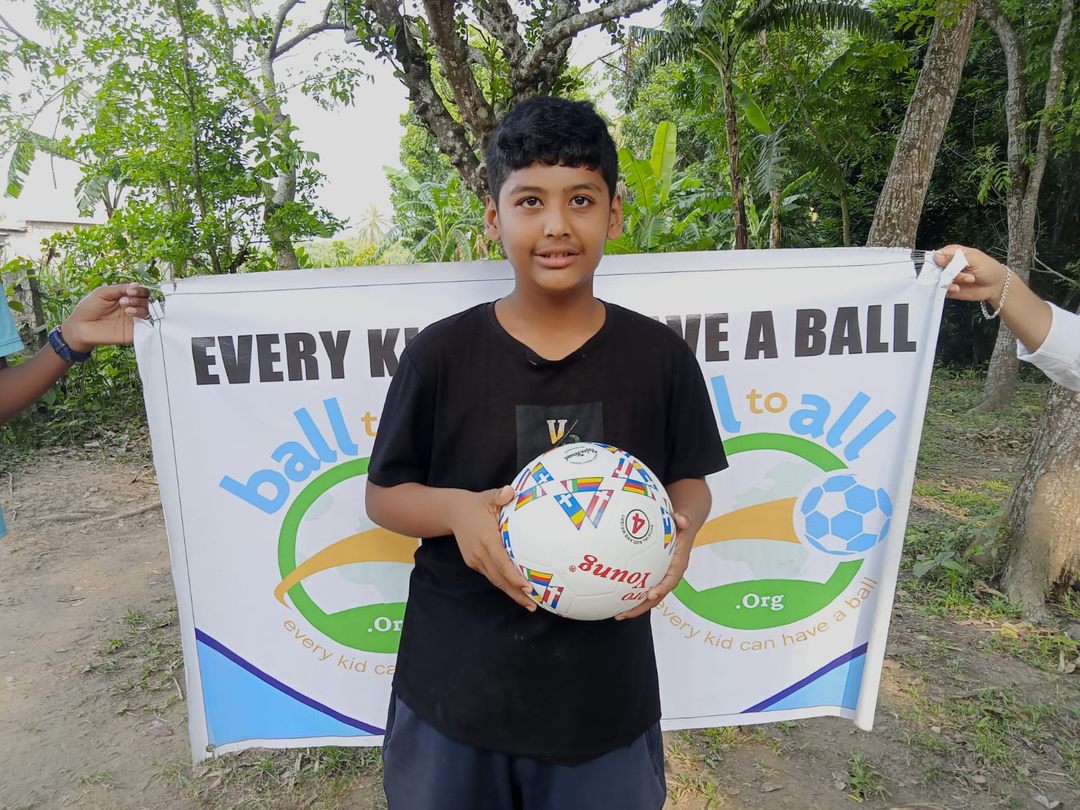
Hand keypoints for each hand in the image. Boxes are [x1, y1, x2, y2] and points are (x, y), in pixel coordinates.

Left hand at [60, 283, 151, 353]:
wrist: (80, 327)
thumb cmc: (88, 308)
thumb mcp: (102, 292)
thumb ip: (119, 288)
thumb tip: (138, 284)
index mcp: (125, 297)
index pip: (141, 292)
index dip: (139, 290)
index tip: (130, 291)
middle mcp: (131, 308)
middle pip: (147, 300)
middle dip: (138, 298)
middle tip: (123, 301)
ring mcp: (133, 321)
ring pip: (148, 311)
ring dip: (139, 307)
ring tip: (126, 310)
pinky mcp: (133, 333)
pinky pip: (147, 326)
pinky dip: (143, 319)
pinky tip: (131, 315)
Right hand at [449, 485, 536, 610]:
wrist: (452, 512)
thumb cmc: (476, 504)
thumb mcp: (488, 497)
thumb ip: (500, 495)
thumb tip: (510, 491)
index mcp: (486, 539)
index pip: (502, 563)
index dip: (514, 577)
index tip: (528, 587)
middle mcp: (480, 554)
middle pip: (500, 579)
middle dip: (516, 594)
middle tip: (534, 605)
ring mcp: (475, 560)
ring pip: (495, 580)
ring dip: (511, 593)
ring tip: (529, 603)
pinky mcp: (473, 562)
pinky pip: (491, 575)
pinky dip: (504, 583)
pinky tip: (516, 589)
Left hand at [615, 511, 693, 619]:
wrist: (682, 528)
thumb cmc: (681, 526)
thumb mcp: (684, 521)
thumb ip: (684, 520)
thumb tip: (681, 518)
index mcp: (678, 565)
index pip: (671, 580)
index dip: (662, 589)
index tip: (651, 595)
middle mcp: (669, 575)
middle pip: (657, 596)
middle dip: (642, 606)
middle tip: (625, 613)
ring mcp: (660, 578)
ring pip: (648, 597)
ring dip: (634, 606)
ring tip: (617, 614)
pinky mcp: (652, 576)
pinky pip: (641, 588)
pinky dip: (630, 595)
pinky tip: (613, 598)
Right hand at [937, 245, 1007, 304]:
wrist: (996, 286)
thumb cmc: (989, 268)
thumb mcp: (974, 258)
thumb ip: (954, 258)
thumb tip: (937, 257)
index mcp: (953, 253)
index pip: (937, 254)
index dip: (936, 260)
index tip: (943, 265)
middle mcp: (948, 265)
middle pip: (935, 268)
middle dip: (946, 272)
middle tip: (959, 272)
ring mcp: (948, 277)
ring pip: (938, 280)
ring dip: (951, 281)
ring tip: (968, 280)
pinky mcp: (948, 288)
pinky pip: (941, 289)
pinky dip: (948, 289)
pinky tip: (957, 288)